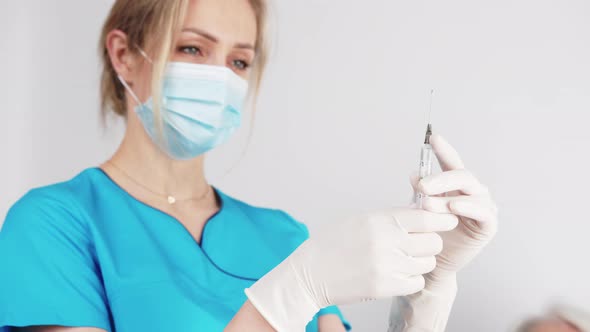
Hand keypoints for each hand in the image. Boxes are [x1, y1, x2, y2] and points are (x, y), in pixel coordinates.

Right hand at [245, 208, 458, 331]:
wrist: (311, 272)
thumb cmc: (333, 244)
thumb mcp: (361, 220)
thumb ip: (390, 217)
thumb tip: (421, 212)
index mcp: (380, 220)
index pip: (426, 216)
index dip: (442, 218)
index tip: (447, 220)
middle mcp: (386, 241)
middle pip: (433, 241)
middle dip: (431, 241)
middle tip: (421, 243)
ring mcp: (387, 266)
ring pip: (428, 263)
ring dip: (421, 261)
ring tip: (405, 259)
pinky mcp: (385, 287)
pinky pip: (417, 281)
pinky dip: (412, 278)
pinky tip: (398, 273)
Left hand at [413, 134, 498, 282]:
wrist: (433, 261)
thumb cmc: (428, 233)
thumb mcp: (420, 208)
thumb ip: (420, 191)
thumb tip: (414, 174)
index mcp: (456, 185)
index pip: (451, 162)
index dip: (444, 150)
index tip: (433, 137)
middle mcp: (472, 192)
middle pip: (461, 175)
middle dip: (440, 178)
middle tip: (422, 186)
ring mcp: (483, 206)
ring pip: (469, 192)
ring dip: (447, 196)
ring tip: (428, 203)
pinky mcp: (489, 224)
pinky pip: (482, 211)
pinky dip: (468, 207)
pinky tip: (455, 207)